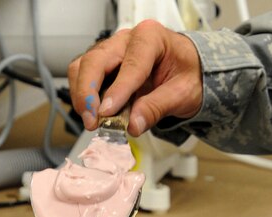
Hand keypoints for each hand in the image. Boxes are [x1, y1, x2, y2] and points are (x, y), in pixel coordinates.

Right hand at [68, 20, 202, 136]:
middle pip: (96, 60)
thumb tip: (134, 124)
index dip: (117, 90)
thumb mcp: (183, 93)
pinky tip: (94, 114)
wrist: (189, 72)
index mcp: (151, 37)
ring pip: (83, 66)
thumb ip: (158, 108)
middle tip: (93, 120)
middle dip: (88, 92)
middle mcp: (127, 40)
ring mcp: (112, 51)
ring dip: (82, 95)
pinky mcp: (104, 66)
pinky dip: (84, 96)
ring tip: (92, 121)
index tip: (107, 113)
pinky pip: (84, 76)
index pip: (130, 64)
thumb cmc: (188, 74)